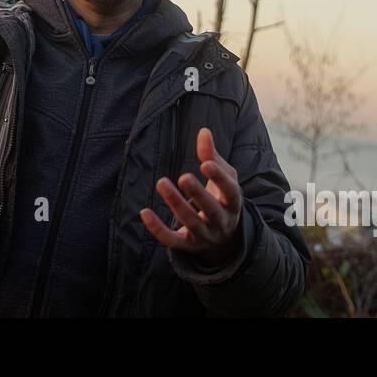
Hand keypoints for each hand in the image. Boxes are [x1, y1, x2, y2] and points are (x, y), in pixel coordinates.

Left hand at [139, 127, 242, 265]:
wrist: (225, 239)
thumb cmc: (222, 197)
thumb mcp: (224, 177)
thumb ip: (212, 155)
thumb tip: (203, 131)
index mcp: (233, 203)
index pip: (230, 192)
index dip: (220, 179)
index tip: (206, 164)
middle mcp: (221, 222)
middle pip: (211, 210)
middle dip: (198, 194)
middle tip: (183, 177)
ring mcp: (205, 236)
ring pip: (191, 223)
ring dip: (176, 204)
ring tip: (162, 182)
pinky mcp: (187, 245)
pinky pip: (171, 240)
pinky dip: (157, 229)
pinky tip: (144, 212)